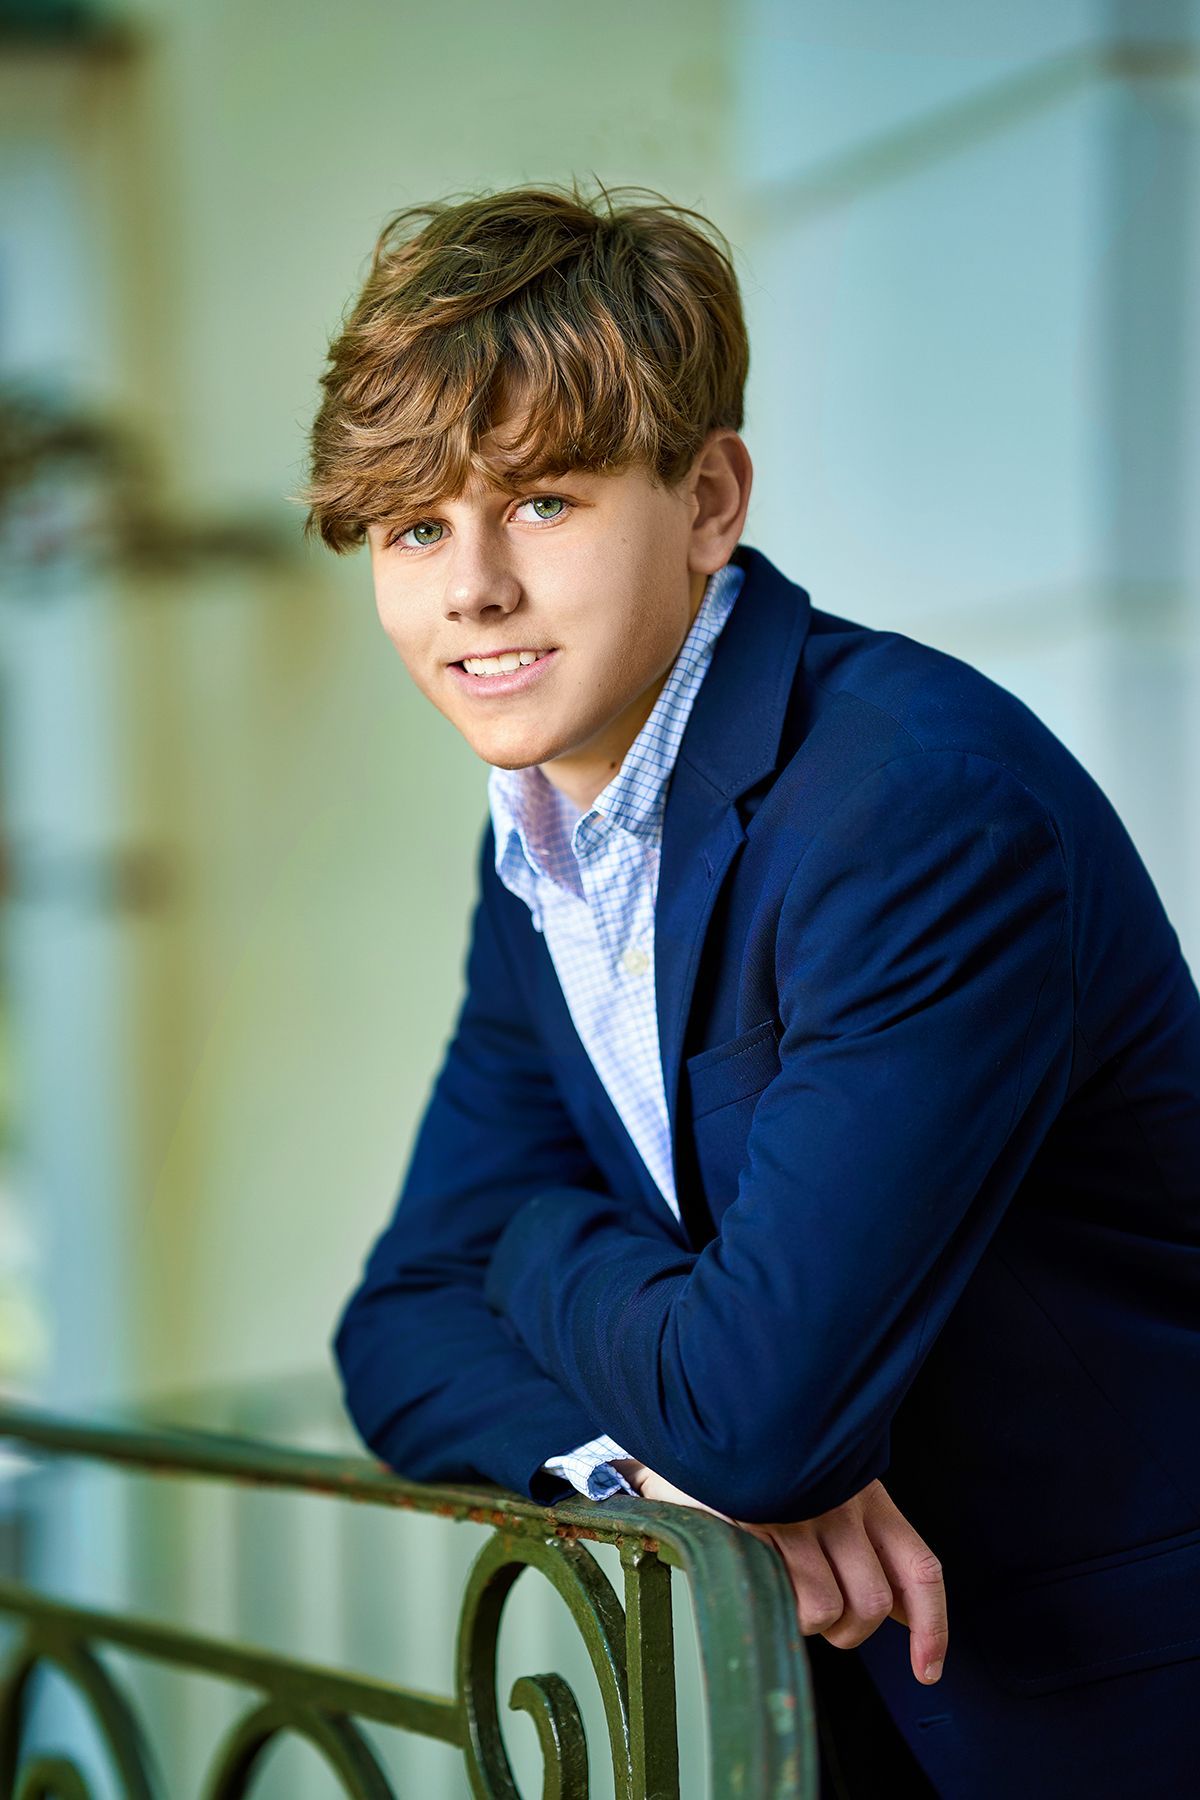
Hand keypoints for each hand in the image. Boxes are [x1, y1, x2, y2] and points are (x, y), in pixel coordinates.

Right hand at [613, 1461, 946, 1685]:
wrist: (701, 1415)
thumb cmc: (766, 1463)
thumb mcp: (826, 1488)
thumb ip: (864, 1543)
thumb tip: (903, 1612)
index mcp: (866, 1493)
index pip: (919, 1568)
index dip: (932, 1627)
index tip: (928, 1671)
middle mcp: (841, 1504)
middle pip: (874, 1602)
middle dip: (849, 1631)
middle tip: (820, 1615)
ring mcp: (798, 1515)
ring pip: (829, 1609)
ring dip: (804, 1620)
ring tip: (778, 1586)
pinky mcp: (756, 1525)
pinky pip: (784, 1598)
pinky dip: (773, 1607)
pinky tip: (756, 1575)